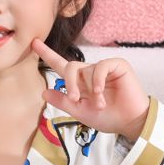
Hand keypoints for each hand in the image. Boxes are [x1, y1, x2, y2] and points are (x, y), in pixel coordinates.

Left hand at [32, 38, 149, 139]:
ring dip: (90, 91)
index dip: (47, 54)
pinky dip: (97, 80)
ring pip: (85, 70)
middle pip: (69, 67)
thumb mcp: (80, 112)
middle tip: (74, 99)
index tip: (34, 43)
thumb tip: (44, 92)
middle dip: (69, 83)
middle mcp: (89, 73)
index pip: (60, 66)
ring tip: (100, 104)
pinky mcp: (117, 65)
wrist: (129, 122)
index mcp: (80, 83)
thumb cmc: (108, 117)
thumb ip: (63, 101)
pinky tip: (101, 92)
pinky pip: (100, 66)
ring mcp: (103, 68)